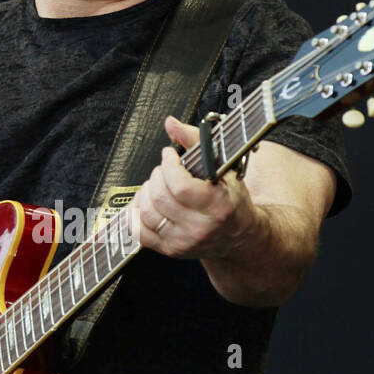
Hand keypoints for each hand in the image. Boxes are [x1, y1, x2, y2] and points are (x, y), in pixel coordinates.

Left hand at [125, 114, 261, 260]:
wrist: (238, 237)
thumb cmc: (230, 200)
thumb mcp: (223, 168)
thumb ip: (196, 141)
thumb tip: (171, 123)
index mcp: (218, 206)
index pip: (180, 186)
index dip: (168, 165)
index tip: (169, 156)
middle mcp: (200, 227)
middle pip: (159, 198)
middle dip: (156, 176)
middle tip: (164, 171)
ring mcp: (183, 241)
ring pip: (146, 213)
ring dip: (145, 193)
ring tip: (157, 186)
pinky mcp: (170, 250)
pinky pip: (139, 233)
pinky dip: (135, 214)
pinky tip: (144, 203)